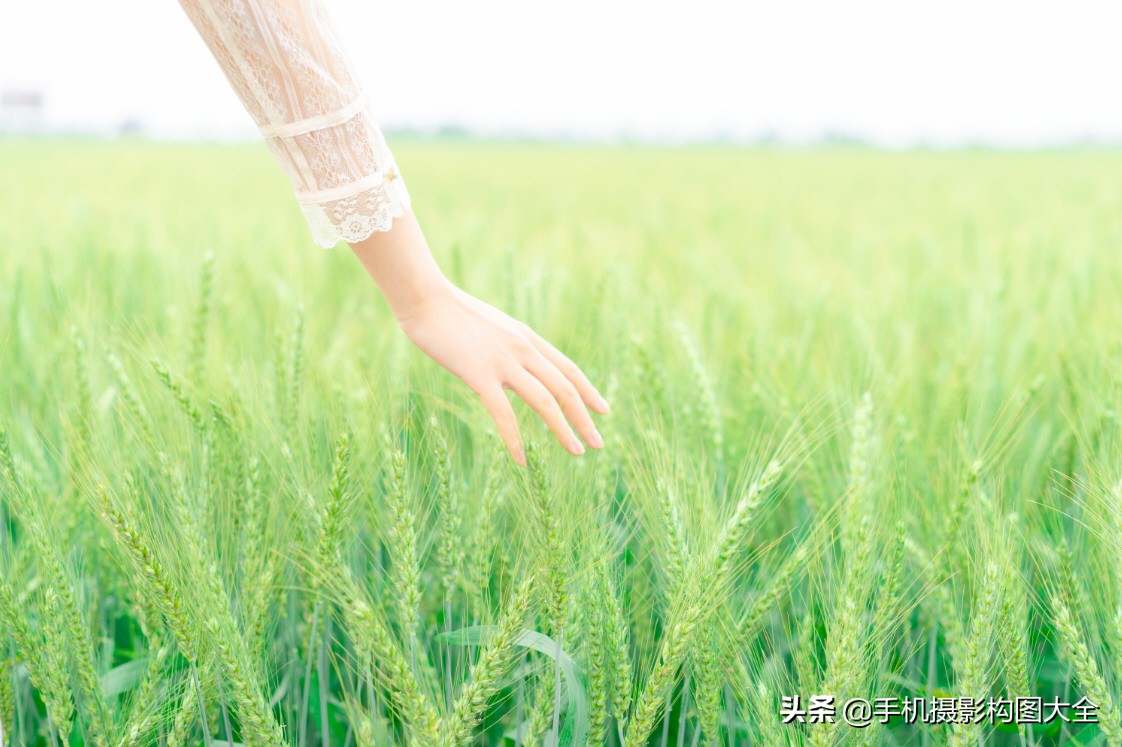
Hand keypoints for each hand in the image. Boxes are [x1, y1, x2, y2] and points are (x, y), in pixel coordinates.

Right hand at [348, 208, 608, 465]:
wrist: (425, 298)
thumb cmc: (450, 312)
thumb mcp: (491, 327)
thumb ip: (507, 346)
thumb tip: (515, 364)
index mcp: (527, 338)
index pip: (568, 368)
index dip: (589, 391)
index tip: (604, 411)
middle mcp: (523, 349)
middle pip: (565, 387)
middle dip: (585, 418)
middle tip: (598, 443)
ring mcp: (503, 362)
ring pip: (545, 401)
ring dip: (564, 429)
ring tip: (577, 452)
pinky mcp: (479, 375)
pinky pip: (504, 414)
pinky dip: (515, 439)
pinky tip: (522, 460)